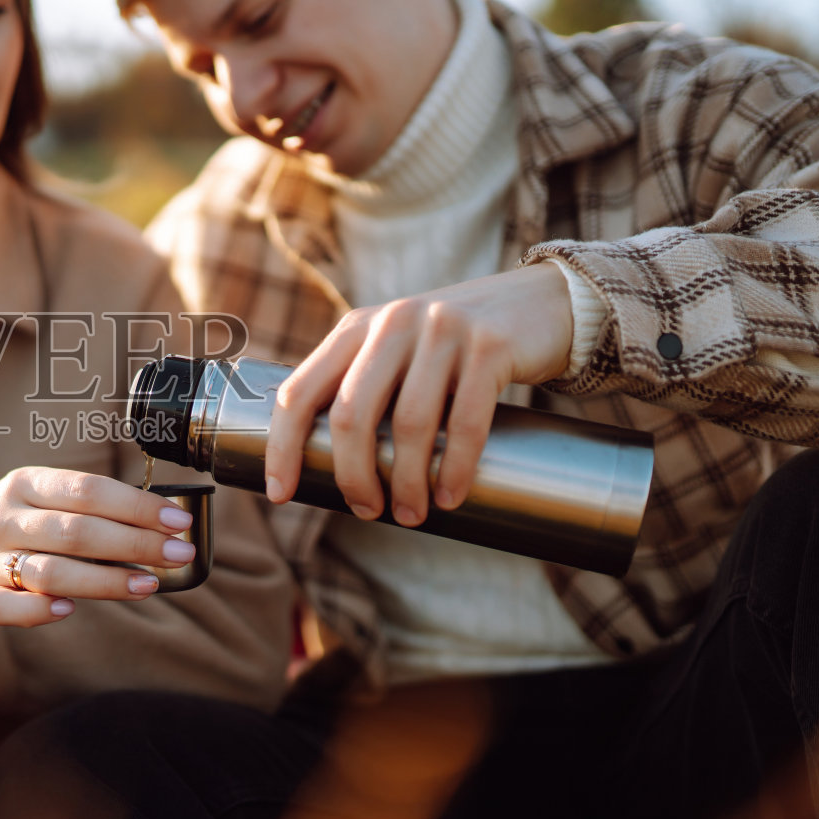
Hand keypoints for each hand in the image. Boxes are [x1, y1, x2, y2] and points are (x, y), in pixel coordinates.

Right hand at [0, 467, 197, 627]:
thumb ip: (88, 507)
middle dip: (135, 543)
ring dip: (105, 580)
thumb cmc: (16, 523)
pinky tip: (69, 609)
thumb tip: (161, 525)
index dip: (137, 506)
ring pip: (51, 571)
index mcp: (25, 483)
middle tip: (179, 554)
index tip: (178, 521)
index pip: (88, 490)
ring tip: (148, 583)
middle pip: (77, 531)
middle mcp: (5, 517)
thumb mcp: (40, 497)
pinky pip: (8, 607)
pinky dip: (38, 610)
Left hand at [265, 264, 572, 526]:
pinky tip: (448, 497)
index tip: (281, 495)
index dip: (282, 447)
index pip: (297, 391)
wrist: (538, 303)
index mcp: (355, 328)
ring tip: (411, 515)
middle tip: (367, 511)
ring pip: (408, 424)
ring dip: (407, 483)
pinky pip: (465, 422)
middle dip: (353, 476)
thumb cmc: (452, 348)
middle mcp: (392, 323)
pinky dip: (454, 469)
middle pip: (350, 415)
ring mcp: (441, 330)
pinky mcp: (490, 346)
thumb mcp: (397, 351)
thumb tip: (323, 468)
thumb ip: (362, 387)